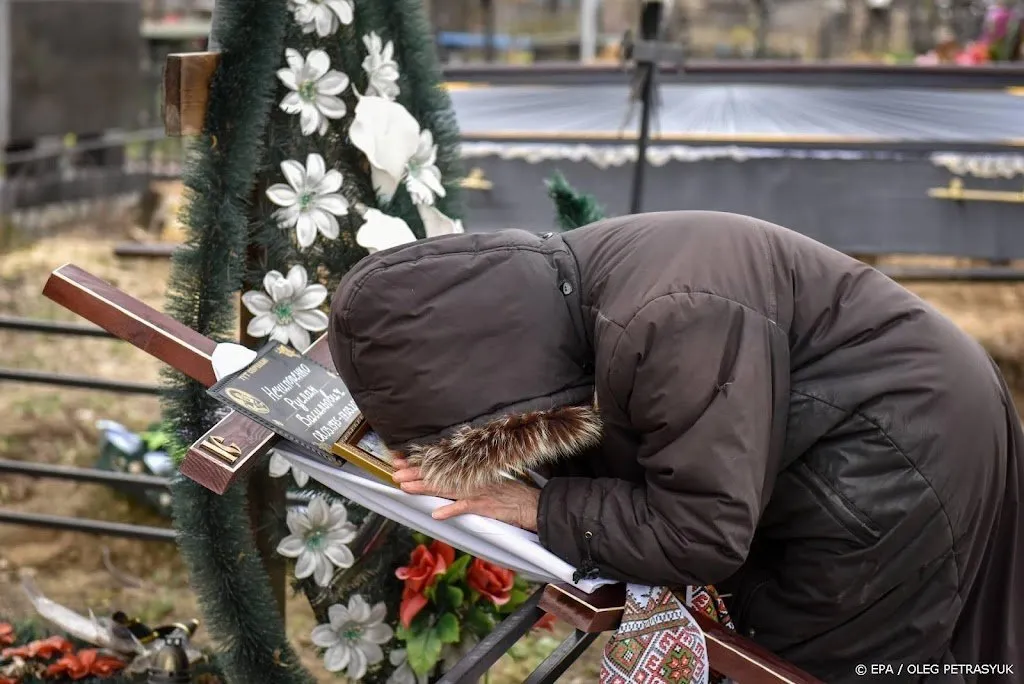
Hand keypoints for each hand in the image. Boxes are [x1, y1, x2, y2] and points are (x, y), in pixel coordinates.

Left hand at [392, 457, 540, 531]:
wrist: (531, 504)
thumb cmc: (508, 495)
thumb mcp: (484, 484)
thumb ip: (464, 484)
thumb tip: (443, 485)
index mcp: (469, 473)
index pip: (440, 466)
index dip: (418, 463)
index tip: (399, 460)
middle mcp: (470, 479)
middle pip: (438, 475)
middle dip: (415, 473)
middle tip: (395, 472)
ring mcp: (477, 491)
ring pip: (446, 488)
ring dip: (425, 488)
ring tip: (406, 487)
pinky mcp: (485, 505)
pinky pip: (466, 507)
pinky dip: (451, 510)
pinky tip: (437, 514)